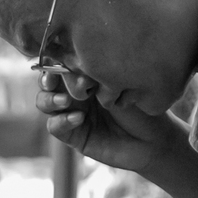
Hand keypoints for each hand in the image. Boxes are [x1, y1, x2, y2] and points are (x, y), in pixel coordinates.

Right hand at [36, 69, 188, 179]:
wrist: (153, 138)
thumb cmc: (141, 105)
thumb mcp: (117, 82)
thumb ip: (92, 73)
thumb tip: (69, 62)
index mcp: (85, 74)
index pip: (59, 62)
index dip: (52, 60)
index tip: (57, 59)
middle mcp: (75, 92)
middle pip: (46, 82)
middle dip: (47, 80)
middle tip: (54, 80)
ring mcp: (71, 113)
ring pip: (44, 103)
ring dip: (50, 100)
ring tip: (66, 101)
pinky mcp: (73, 135)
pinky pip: (55, 127)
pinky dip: (62, 121)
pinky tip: (79, 118)